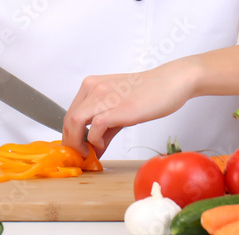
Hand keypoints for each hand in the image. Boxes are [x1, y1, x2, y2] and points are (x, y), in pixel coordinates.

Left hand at [62, 60, 195, 157]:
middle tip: (82, 157)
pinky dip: (94, 141)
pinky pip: (94, 126)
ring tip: (89, 155)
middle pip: (68, 120)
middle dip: (71, 143)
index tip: (77, 150)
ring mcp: (104, 96)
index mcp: (91, 85)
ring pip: (74, 122)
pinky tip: (103, 146)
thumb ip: (105, 127)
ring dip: (77, 144)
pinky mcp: (118, 108)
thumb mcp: (120, 108)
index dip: (70, 136)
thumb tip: (95, 148)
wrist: (170, 82)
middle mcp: (94, 88)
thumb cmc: (149, 93)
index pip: (70, 114)